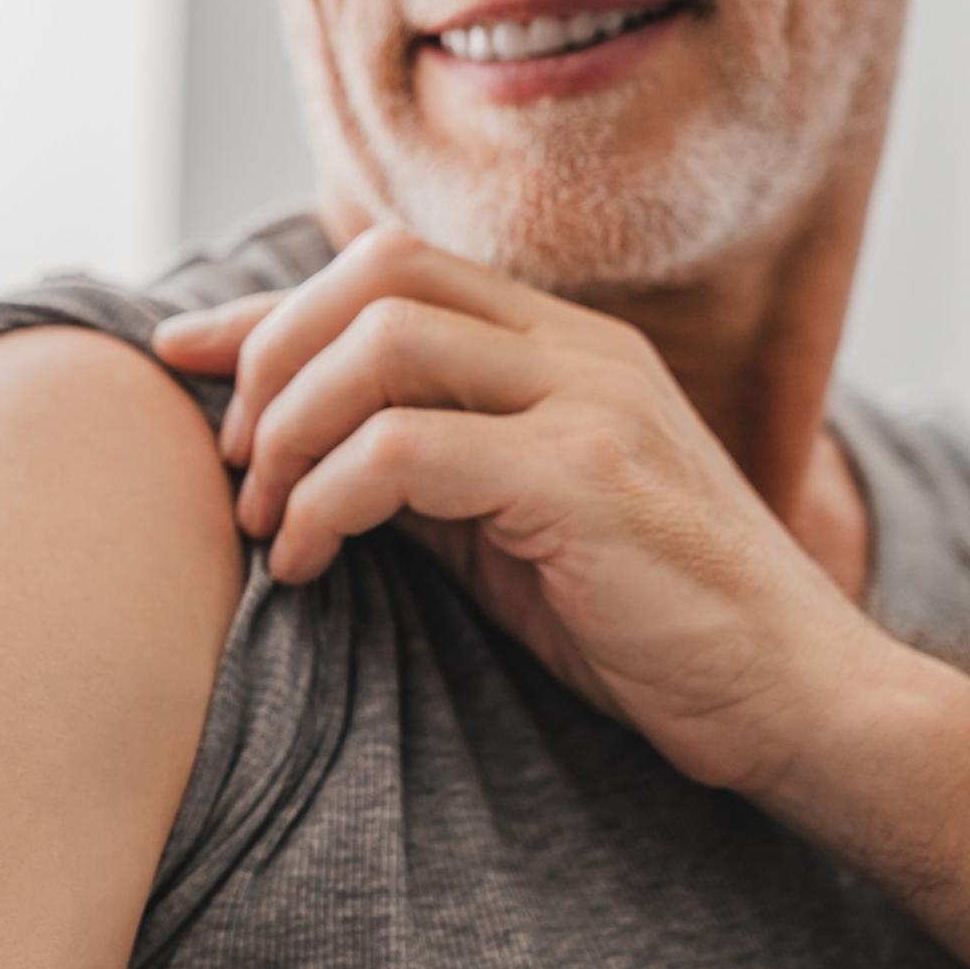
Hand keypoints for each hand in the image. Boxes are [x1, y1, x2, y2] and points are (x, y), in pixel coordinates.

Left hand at [153, 228, 883, 795]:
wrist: (793, 696)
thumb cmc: (640, 619)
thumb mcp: (507, 522)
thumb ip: (421, 463)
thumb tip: (288, 450)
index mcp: (558, 345)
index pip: (386, 272)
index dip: (265, 308)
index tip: (176, 352)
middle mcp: (576, 347)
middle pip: (374, 274)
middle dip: (270, 359)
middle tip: (234, 467)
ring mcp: (588, 401)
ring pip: (382, 343)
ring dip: (289, 431)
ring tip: (266, 523)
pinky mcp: (586, 477)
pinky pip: (404, 451)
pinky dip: (324, 502)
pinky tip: (304, 566)